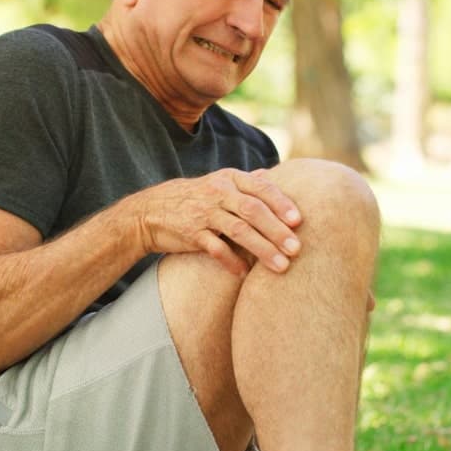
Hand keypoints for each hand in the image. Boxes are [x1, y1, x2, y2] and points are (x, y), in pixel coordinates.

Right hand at [128, 167, 302, 274]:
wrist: (151, 212)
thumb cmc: (194, 198)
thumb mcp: (217, 182)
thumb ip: (245, 182)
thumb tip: (272, 176)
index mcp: (229, 179)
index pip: (261, 188)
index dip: (281, 204)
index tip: (299, 221)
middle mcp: (218, 193)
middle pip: (253, 210)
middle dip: (277, 230)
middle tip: (296, 249)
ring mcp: (204, 213)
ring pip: (239, 231)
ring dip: (262, 249)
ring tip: (281, 266)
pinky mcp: (192, 234)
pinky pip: (216, 249)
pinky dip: (232, 262)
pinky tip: (245, 274)